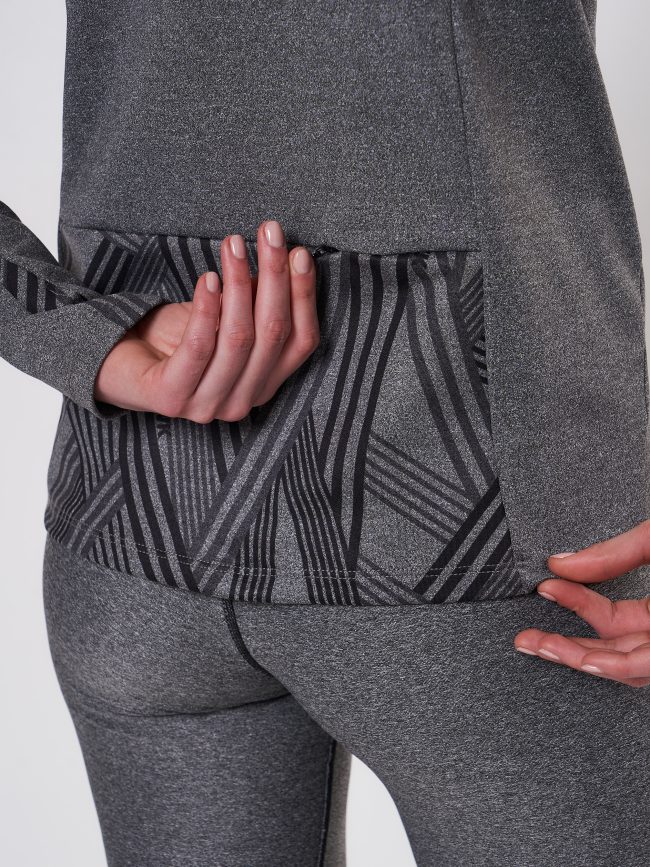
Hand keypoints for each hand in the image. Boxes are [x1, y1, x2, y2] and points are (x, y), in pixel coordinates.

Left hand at [94, 220, 319, 421]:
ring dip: (239, 284)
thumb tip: (282, 257)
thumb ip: (255, 302)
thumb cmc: (175, 339)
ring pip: (239, 339)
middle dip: (275, 278)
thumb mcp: (224, 317)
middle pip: (273, 334)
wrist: (119, 366)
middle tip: (270, 234)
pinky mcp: (171, 398)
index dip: (303, 295)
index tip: (299, 252)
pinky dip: (206, 309)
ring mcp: (208, 405)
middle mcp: (242, 401)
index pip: (301, 341)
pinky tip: (207, 278)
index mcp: (263, 385)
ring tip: (233, 245)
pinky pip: (198, 347)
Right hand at [514, 521, 649, 686]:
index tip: (546, 585)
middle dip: (562, 644)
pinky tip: (584, 659)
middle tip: (525, 638)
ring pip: (620, 664)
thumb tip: (562, 561)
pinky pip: (640, 668)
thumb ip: (613, 552)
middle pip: (609, 647)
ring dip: (576, 657)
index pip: (609, 614)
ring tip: (539, 645)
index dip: (574, 601)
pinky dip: (610, 666)